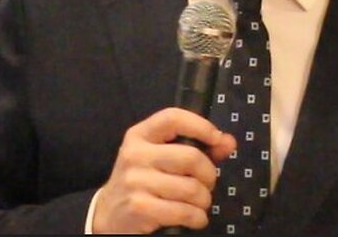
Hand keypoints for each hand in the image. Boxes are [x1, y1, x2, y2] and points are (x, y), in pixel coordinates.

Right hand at [91, 107, 236, 233]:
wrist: (108, 214)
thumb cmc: (142, 181)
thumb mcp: (160, 158)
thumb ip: (196, 147)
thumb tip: (229, 142)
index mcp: (139, 135)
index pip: (172, 118)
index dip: (200, 126)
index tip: (216, 139)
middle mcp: (135, 154)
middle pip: (191, 157)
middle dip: (209, 175)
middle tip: (207, 184)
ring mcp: (136, 181)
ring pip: (191, 188)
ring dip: (204, 200)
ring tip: (199, 203)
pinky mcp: (140, 207)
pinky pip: (184, 211)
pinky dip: (198, 218)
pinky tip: (195, 218)